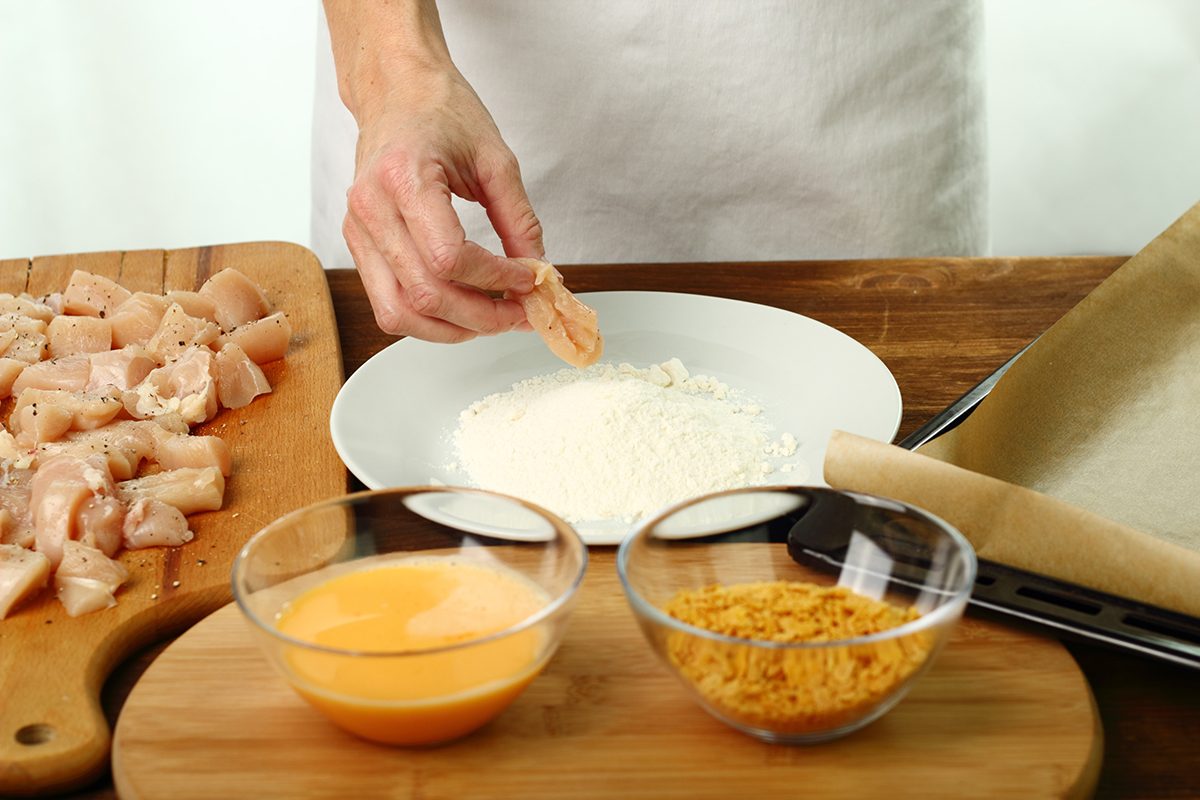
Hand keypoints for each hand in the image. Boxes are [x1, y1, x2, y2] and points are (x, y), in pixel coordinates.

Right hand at [342, 63, 541, 341]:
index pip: (449, 258)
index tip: (531, 280)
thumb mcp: (496, 159)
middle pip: (424, 295)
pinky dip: (428, 321)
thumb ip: (520, 221)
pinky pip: (388, 305)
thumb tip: (540, 271)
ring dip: (453, 329)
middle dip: (481, 316)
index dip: (497, 279)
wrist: (395, 91)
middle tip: (520, 313)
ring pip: (399, 313)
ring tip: (493, 318)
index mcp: (404, 178)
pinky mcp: (357, 244)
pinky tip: (462, 310)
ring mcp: (357, 230)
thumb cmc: (441, 112)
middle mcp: (371, 208)